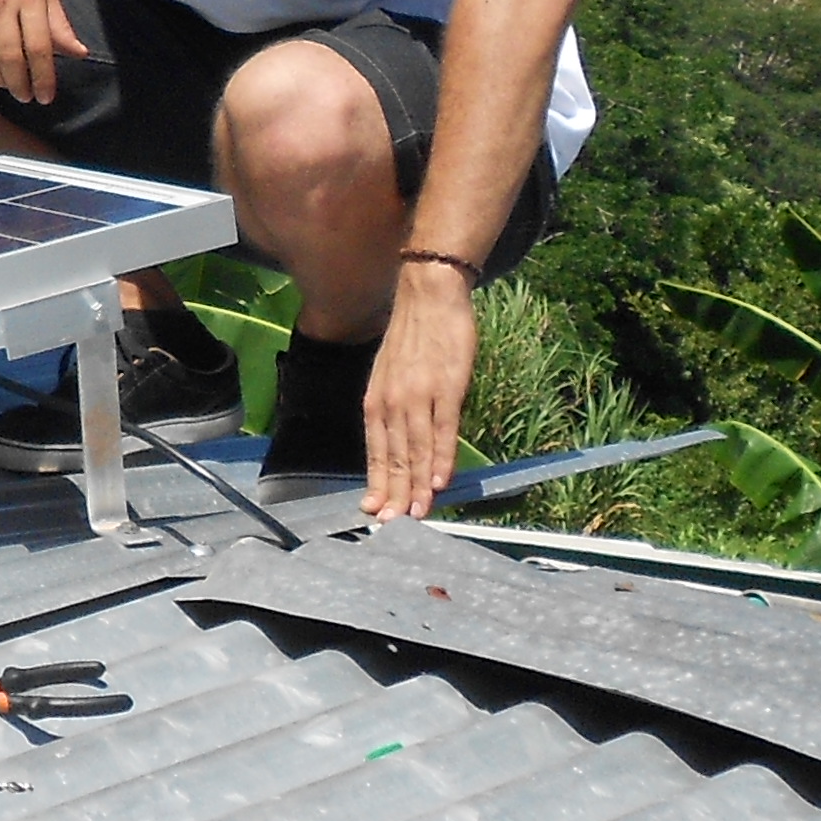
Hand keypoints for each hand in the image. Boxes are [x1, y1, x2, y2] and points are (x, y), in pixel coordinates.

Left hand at [362, 268, 476, 517]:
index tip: (374, 512)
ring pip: (417, 449)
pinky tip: (440, 480)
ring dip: (418, 484)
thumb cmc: (414, 338)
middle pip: (394, 457)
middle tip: (392, 525)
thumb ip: (392, 410)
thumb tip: (397, 445)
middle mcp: (392, 402)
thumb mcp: (391, 376)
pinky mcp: (446, 388)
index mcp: (376, 401)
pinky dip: (440, 457)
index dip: (377, 483)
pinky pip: (442, 429)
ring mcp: (419, 396)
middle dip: (394, 494)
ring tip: (418, 513)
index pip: (376, 452)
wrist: (429, 295)